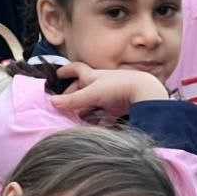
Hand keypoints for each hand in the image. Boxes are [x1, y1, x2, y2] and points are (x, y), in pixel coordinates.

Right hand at [49, 63, 168, 118]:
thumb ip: (72, 100)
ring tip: (74, 117)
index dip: (67, 70)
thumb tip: (51, 102)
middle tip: (63, 103)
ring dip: (84, 108)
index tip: (58, 74)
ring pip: (93, 101)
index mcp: (93, 76)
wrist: (144, 93)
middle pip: (83, 87)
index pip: (77, 69)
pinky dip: (97, 119)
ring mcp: (110, 95)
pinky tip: (92, 126)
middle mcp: (101, 83)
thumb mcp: (92, 94)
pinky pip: (105, 113)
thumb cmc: (117, 88)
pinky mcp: (119, 107)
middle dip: (73, 93)